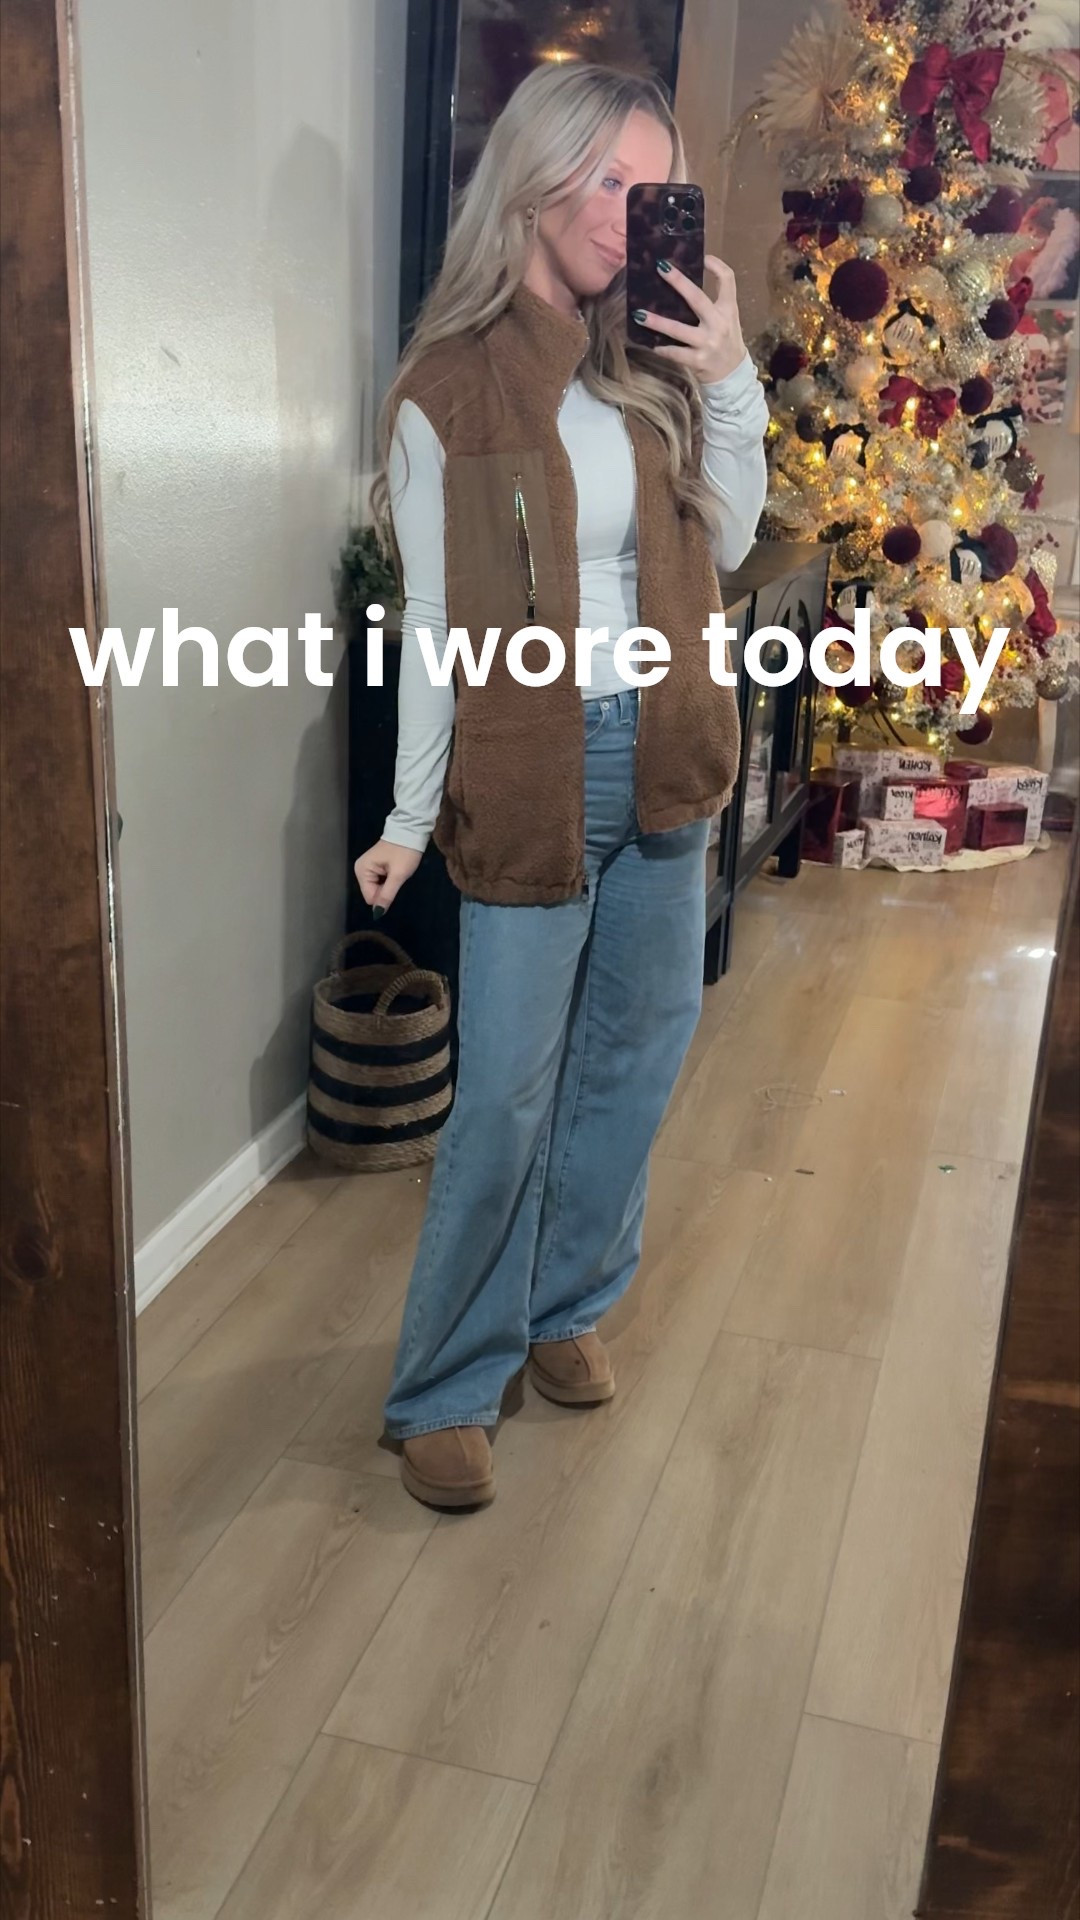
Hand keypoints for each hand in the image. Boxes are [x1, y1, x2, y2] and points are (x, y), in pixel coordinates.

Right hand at [354, 839, 422, 914]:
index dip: (384, 895)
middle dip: (386, 889)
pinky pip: (379, 882)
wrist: (410, 831)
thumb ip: (387, 894)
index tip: (394, 882)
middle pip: (372, 893)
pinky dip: (388, 880)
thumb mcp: (398, 875)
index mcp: (362, 870)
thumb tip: (378, 913)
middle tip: (396, 876)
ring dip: (389, 885)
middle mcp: (360, 869)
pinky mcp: (373, 866)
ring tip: (396, 872)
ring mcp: (366, 868)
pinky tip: (394, 870)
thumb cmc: (405, 851)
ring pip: (377, 888)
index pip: (370, 897)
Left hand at [634, 254, 745, 383]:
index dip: (716, 265)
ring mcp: (707, 343)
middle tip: (660, 267)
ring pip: (678, 329)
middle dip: (678, 281)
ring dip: (656, 322)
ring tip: (638, 314)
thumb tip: (682, 286)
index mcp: (728, 309)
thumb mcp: (727, 320)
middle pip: (697, 298)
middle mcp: (719, 323)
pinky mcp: (698, 360)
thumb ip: (712, 304)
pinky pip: (674, 353)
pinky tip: (650, 343)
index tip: (703, 256)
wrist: (733, 375)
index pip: (728, 279)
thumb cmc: (726, 343)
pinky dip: (661, 348)